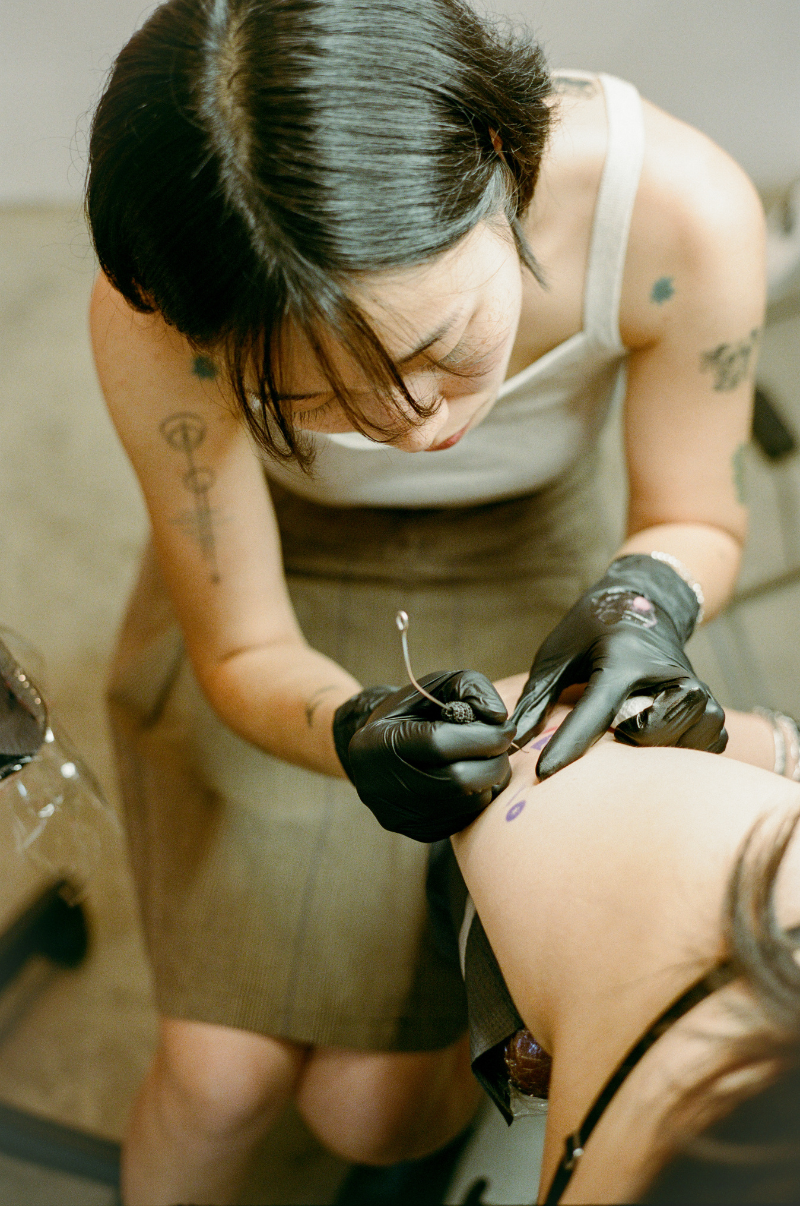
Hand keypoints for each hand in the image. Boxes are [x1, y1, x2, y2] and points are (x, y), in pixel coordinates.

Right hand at [333, 670, 515, 841]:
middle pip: (457, 781)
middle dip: (492, 761)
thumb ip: (470, 687)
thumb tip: (499, 718)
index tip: (503, 728)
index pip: (439, 744)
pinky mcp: (418, 832)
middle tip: (500, 745)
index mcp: (379, 744)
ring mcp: (401, 815)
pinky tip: (474, 776)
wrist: (378, 748)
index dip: (481, 736)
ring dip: (491, 779)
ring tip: (486, 758)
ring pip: (468, 804)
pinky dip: (481, 795)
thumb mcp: (435, 685)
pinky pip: (466, 818)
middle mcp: (382, 786)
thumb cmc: (410, 712)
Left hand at [511, 554, 726, 778]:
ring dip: (654, 744)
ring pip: (679, 741)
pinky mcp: (711, 705)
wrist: (645, 602)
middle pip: (647, 733)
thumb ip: (536, 699)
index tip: (544, 773)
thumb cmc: (593, 629)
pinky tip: (662, 734)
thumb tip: (512, 741)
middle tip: (612, 726)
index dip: (567, 746)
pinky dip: (683, 746)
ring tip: (635, 726)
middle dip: (623, 741)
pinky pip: (706, 743)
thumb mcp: (557, 654)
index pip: (594, 713)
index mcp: (622, 659)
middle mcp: (665, 674)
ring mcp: (696, 689)